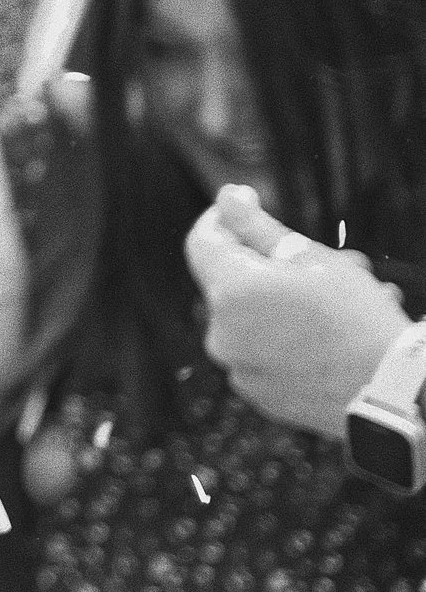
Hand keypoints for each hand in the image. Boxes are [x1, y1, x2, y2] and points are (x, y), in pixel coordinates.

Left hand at [185, 185, 408, 440]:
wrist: (389, 394)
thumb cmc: (356, 319)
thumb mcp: (312, 258)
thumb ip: (258, 226)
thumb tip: (227, 196)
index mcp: (230, 291)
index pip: (202, 240)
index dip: (224, 218)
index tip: (248, 206)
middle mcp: (221, 333)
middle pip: (233, 281)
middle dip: (274, 265)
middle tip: (329, 259)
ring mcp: (238, 368)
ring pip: (254, 318)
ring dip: (288, 302)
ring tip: (346, 299)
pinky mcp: (258, 395)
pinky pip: (264, 353)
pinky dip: (289, 339)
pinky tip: (332, 334)